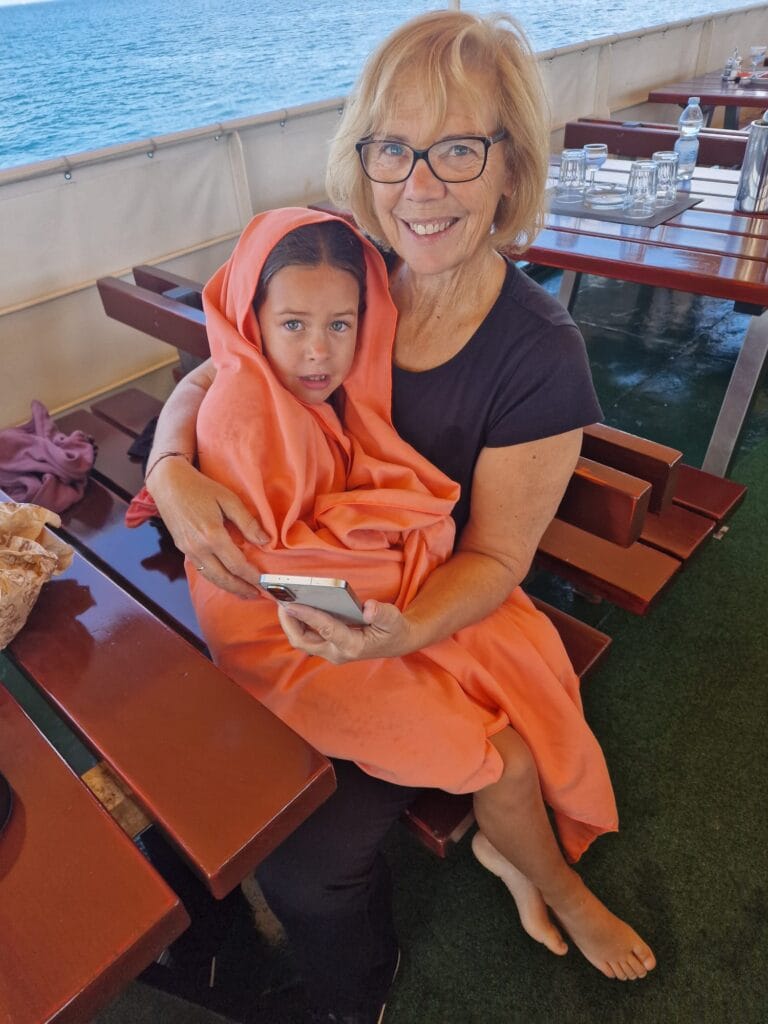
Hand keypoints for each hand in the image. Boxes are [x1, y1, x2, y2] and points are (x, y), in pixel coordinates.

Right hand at [148, 457, 266, 597]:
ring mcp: (189, 550)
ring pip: (211, 577)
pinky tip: (225, 579)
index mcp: (212, 535)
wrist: (169, 484)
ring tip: (243, 592)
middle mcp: (199, 548)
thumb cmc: (200, 488)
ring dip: (228, 587)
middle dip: (241, 588)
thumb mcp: (228, 499)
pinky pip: (202, 570)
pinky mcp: (183, 549)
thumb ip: (247, 522)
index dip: (252, 575)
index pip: (237, 564)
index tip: (263, 580)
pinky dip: (215, 579)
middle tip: (256, 594)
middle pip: (223, 577)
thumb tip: (265, 541)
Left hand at [276, 599, 413, 663]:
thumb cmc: (393, 630)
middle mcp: (337, 652)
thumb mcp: (394, 620)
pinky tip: (293, 604)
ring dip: (290, 622)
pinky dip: (297, 621)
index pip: (326, 630)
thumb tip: (369, 608)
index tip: (292, 603)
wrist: (396, 642)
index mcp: (353, 646)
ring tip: (283, 600)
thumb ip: (383, 614)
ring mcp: (330, 650)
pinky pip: (306, 635)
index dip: (308, 615)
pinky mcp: (327, 645)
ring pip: (301, 639)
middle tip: (281, 601)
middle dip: (289, 623)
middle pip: (304, 641)